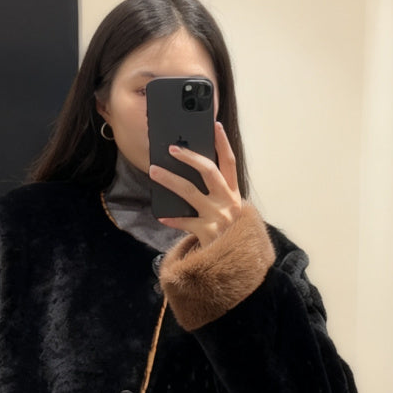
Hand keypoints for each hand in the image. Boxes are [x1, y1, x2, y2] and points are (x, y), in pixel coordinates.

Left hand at [149, 120, 243, 249]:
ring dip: (169, 179)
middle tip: (172, 148)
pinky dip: (172, 218)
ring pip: (189, 191)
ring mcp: (219, 217)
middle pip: (209, 171)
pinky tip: (162, 215)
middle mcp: (229, 203)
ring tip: (154, 171)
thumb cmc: (230, 235)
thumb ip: (216, 196)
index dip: (223, 144)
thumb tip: (189, 175)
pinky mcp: (208, 233)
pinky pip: (185, 221)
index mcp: (236, 195)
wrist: (239, 266)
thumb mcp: (230, 212)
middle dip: (189, 157)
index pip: (230, 163)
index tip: (214, 126)